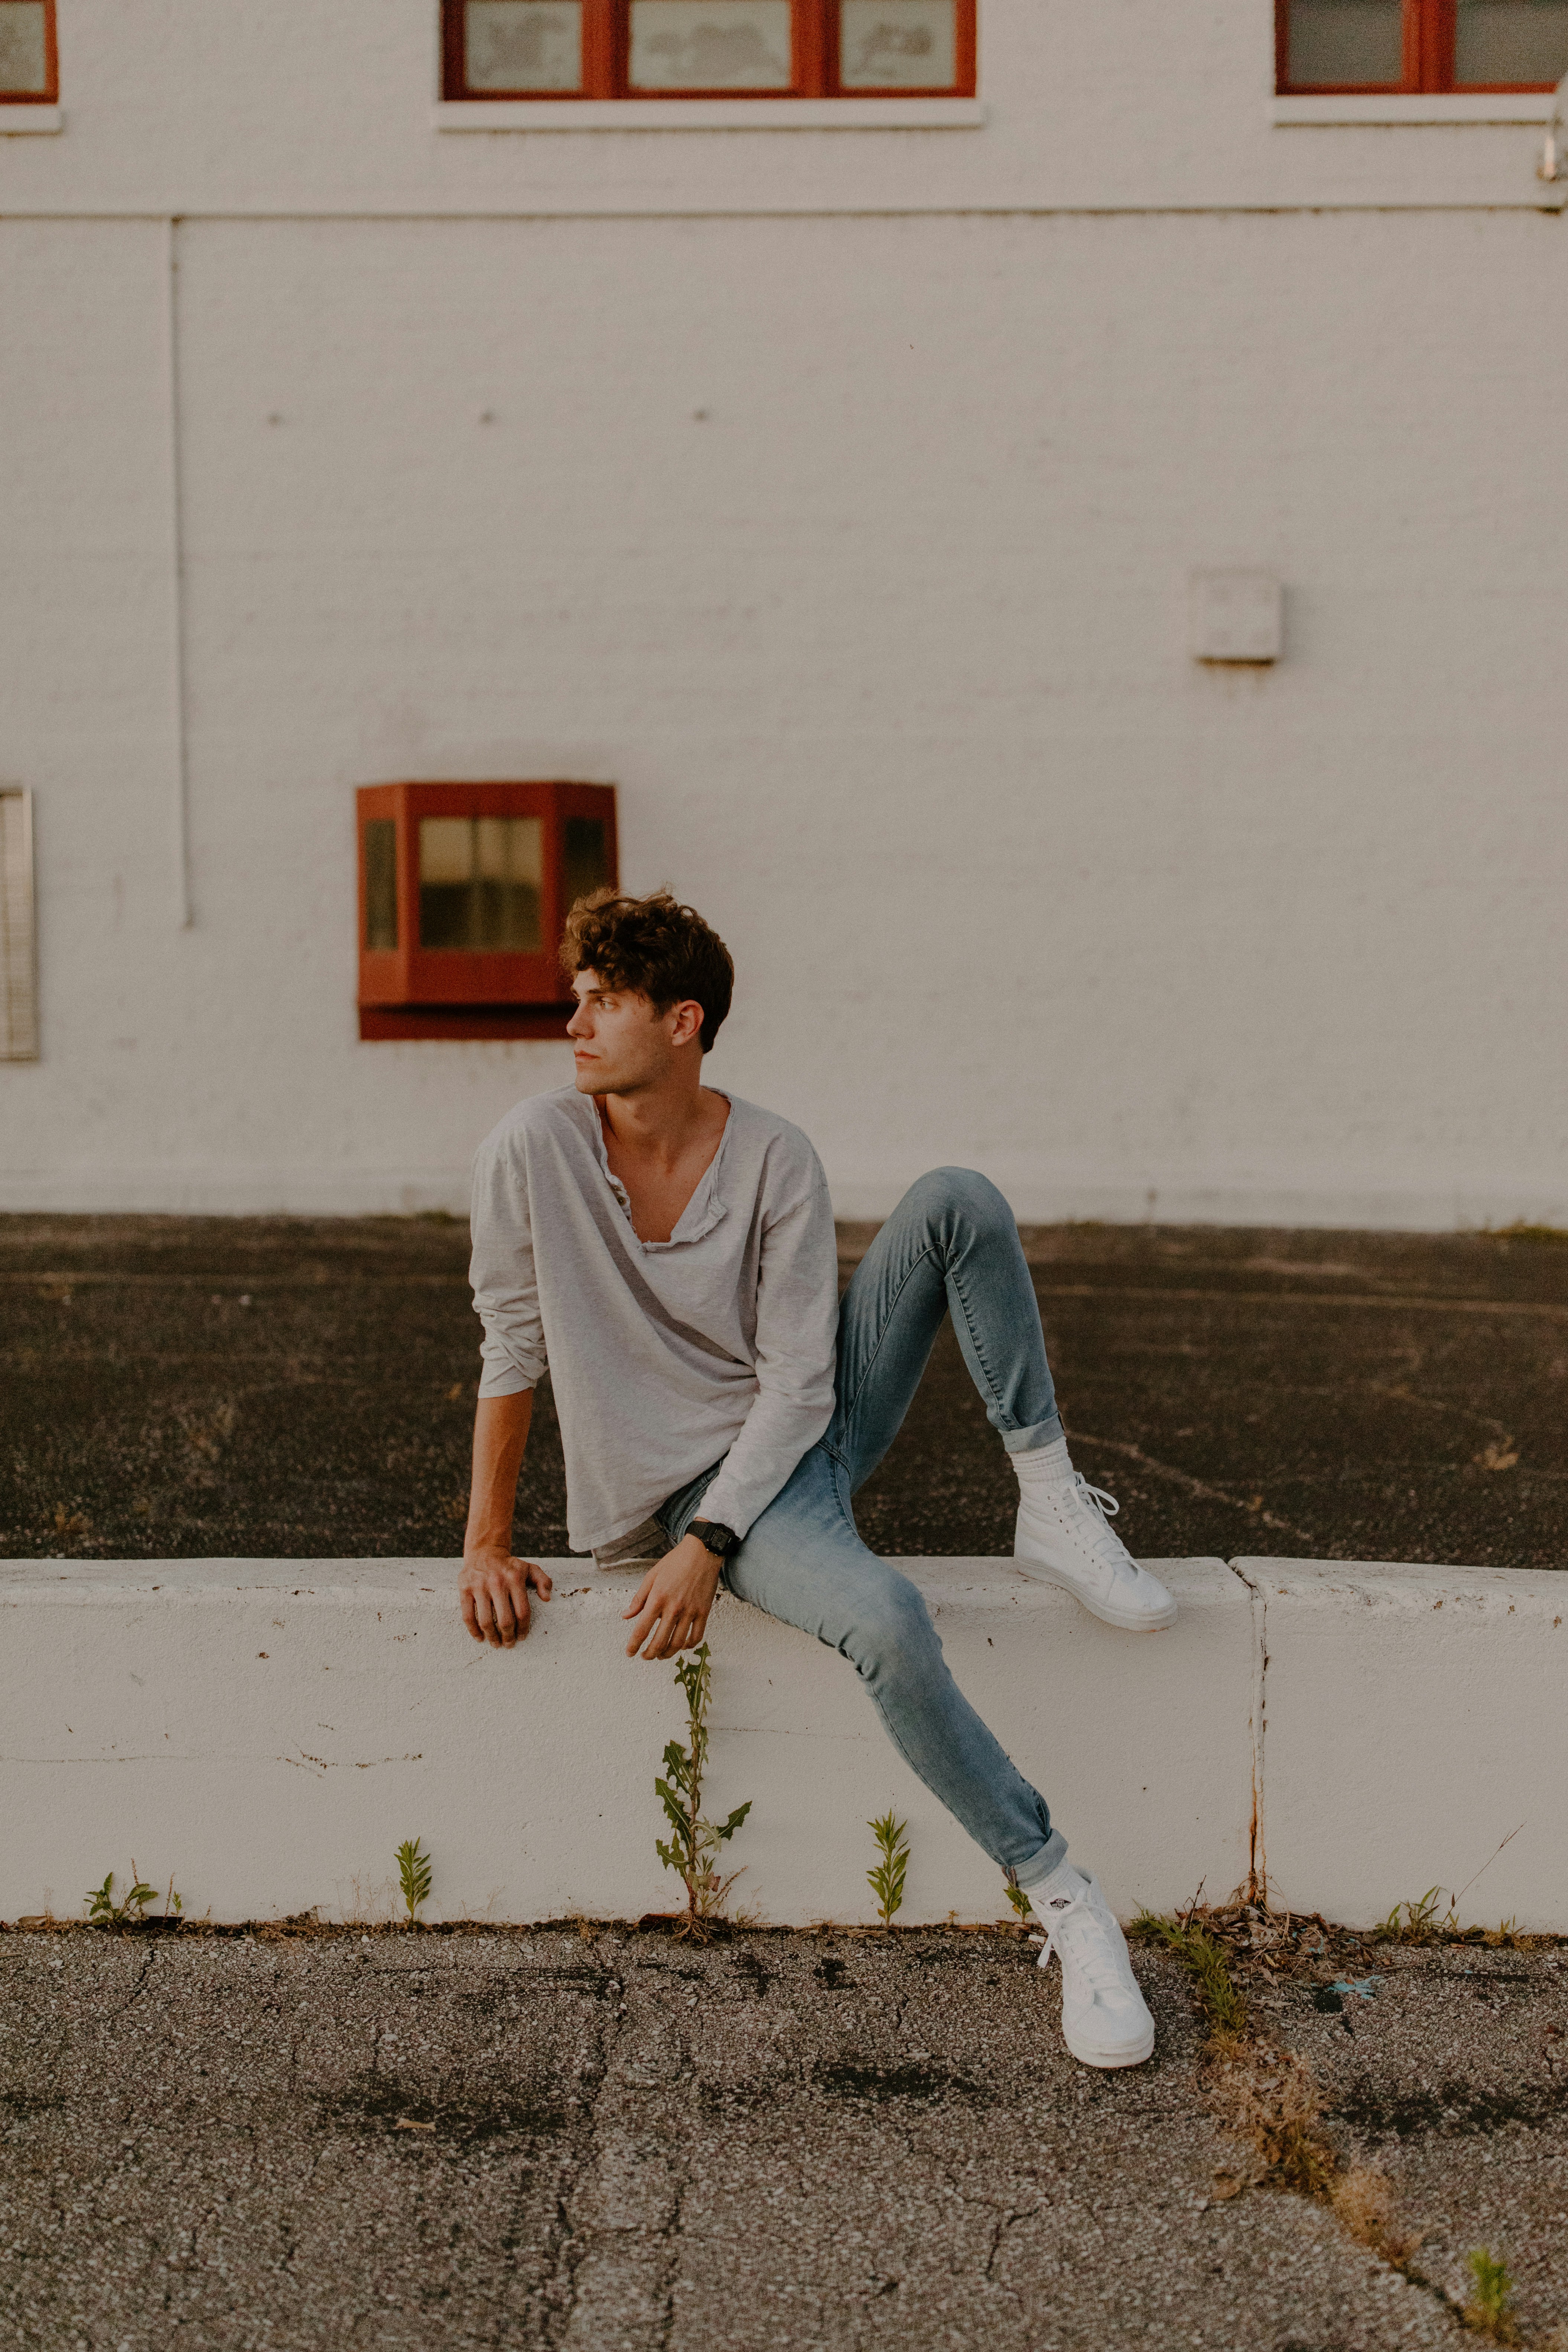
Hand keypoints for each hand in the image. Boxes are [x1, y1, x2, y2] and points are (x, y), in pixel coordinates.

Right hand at [459, 1548, 551, 1646]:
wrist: (484, 1552)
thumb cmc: (510, 1566)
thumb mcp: (530, 1568)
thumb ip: (543, 1581)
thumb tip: (547, 1598)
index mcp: (515, 1578)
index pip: (522, 1612)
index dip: (523, 1628)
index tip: (522, 1637)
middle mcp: (497, 1582)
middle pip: (505, 1620)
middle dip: (508, 1637)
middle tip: (509, 1644)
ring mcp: (479, 1586)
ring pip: (486, 1621)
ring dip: (492, 1637)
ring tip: (496, 1643)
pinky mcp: (464, 1589)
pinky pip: (468, 1616)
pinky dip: (473, 1631)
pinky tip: (480, 1638)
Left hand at [623, 1534, 722, 1660]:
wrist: (702, 1552)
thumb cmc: (675, 1562)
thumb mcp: (651, 1576)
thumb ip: (639, 1599)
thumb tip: (626, 1616)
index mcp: (657, 1599)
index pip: (642, 1629)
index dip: (634, 1645)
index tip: (630, 1653)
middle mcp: (674, 1608)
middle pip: (659, 1641)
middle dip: (650, 1654)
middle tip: (645, 1657)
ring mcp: (690, 1611)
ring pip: (678, 1643)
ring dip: (667, 1654)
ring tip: (661, 1655)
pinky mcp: (704, 1612)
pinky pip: (697, 1636)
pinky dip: (689, 1646)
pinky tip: (682, 1646)